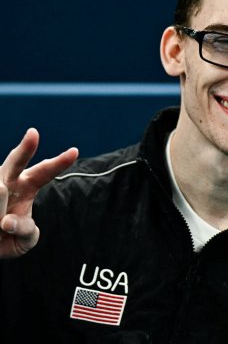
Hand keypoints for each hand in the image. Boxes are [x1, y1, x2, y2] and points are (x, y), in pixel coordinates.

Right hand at [0, 128, 77, 258]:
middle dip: (25, 148)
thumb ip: (24, 231)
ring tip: (1, 224)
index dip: (59, 163)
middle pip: (16, 162)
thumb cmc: (9, 240)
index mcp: (27, 187)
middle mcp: (8, 182)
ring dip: (1, 208)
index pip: (44, 172)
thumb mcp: (25, 240)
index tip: (74, 151)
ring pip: (0, 190)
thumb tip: (7, 223)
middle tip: (34, 134)